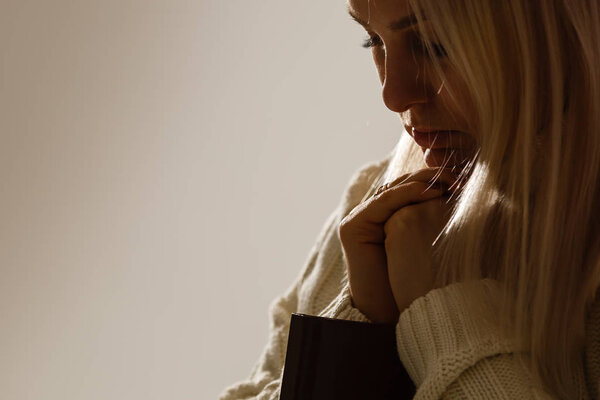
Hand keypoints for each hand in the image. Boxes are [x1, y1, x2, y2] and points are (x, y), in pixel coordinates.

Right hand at [338, 167, 459, 322]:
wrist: (396, 312)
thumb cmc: (421, 282)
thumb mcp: (435, 242)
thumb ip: (443, 219)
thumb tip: (471, 195)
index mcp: (390, 216)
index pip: (413, 188)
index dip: (438, 179)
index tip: (466, 178)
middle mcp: (374, 215)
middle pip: (402, 184)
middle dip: (431, 177)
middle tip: (459, 174)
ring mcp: (361, 219)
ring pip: (393, 190)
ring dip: (422, 182)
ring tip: (448, 181)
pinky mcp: (352, 227)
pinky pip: (382, 202)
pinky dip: (406, 194)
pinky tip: (431, 192)